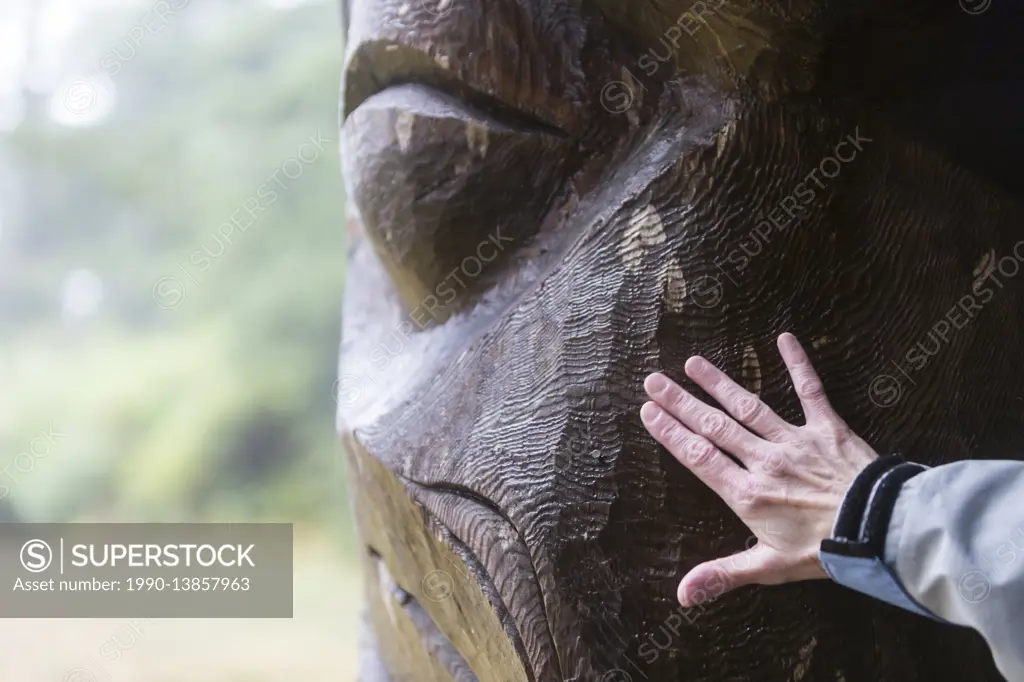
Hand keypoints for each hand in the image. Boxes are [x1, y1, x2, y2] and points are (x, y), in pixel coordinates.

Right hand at [640, 332, 877, 605]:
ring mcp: (794, 441)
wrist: (880, 531)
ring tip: (693, 362)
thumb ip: (722, 575)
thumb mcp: (768, 567)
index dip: (670, 432)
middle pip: (714, 427)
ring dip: (719, 383)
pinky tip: (784, 338)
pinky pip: (810, 391)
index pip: (699, 457)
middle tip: (654, 379)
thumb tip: (681, 595)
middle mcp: (764, 461)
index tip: (648, 410)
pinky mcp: (827, 428)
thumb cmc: (824, 551)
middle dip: (681, 402)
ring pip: (749, 406)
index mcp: (747, 494)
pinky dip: (798, 364)